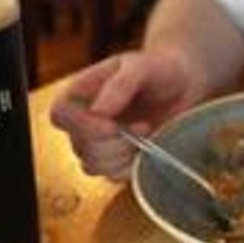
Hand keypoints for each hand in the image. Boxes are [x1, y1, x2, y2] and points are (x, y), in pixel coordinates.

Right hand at [49, 50, 198, 178]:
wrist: (182, 85)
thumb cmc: (158, 69)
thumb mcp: (142, 66)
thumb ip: (120, 84)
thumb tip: (98, 110)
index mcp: (80, 92)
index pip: (61, 115)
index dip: (83, 126)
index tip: (113, 126)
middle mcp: (83, 120)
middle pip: (80, 145)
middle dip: (115, 142)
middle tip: (144, 125)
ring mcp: (97, 143)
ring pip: (93, 165)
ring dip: (124, 155)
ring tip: (146, 132)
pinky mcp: (115, 161)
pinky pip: (112, 176)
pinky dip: (131, 166)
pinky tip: (146, 147)